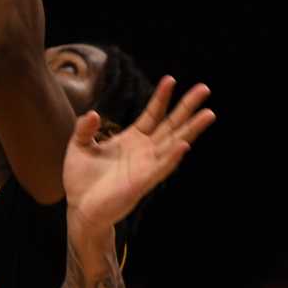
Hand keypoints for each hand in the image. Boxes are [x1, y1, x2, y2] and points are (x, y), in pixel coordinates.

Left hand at [62, 74, 213, 244]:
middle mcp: (145, 150)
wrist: (80, 209)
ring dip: (191, 129)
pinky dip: (173, 156)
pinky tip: (184, 144)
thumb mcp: (79, 146)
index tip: (170, 79)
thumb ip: (85, 128)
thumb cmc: (81, 180)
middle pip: (171, 124)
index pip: (152, 114)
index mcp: (132, 139)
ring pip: (175, 143)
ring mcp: (147, 165)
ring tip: (209, 113)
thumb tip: (93, 113)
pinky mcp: (143, 182)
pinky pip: (162, 167)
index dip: (161, 97)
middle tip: (205, 88)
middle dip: (187, 107)